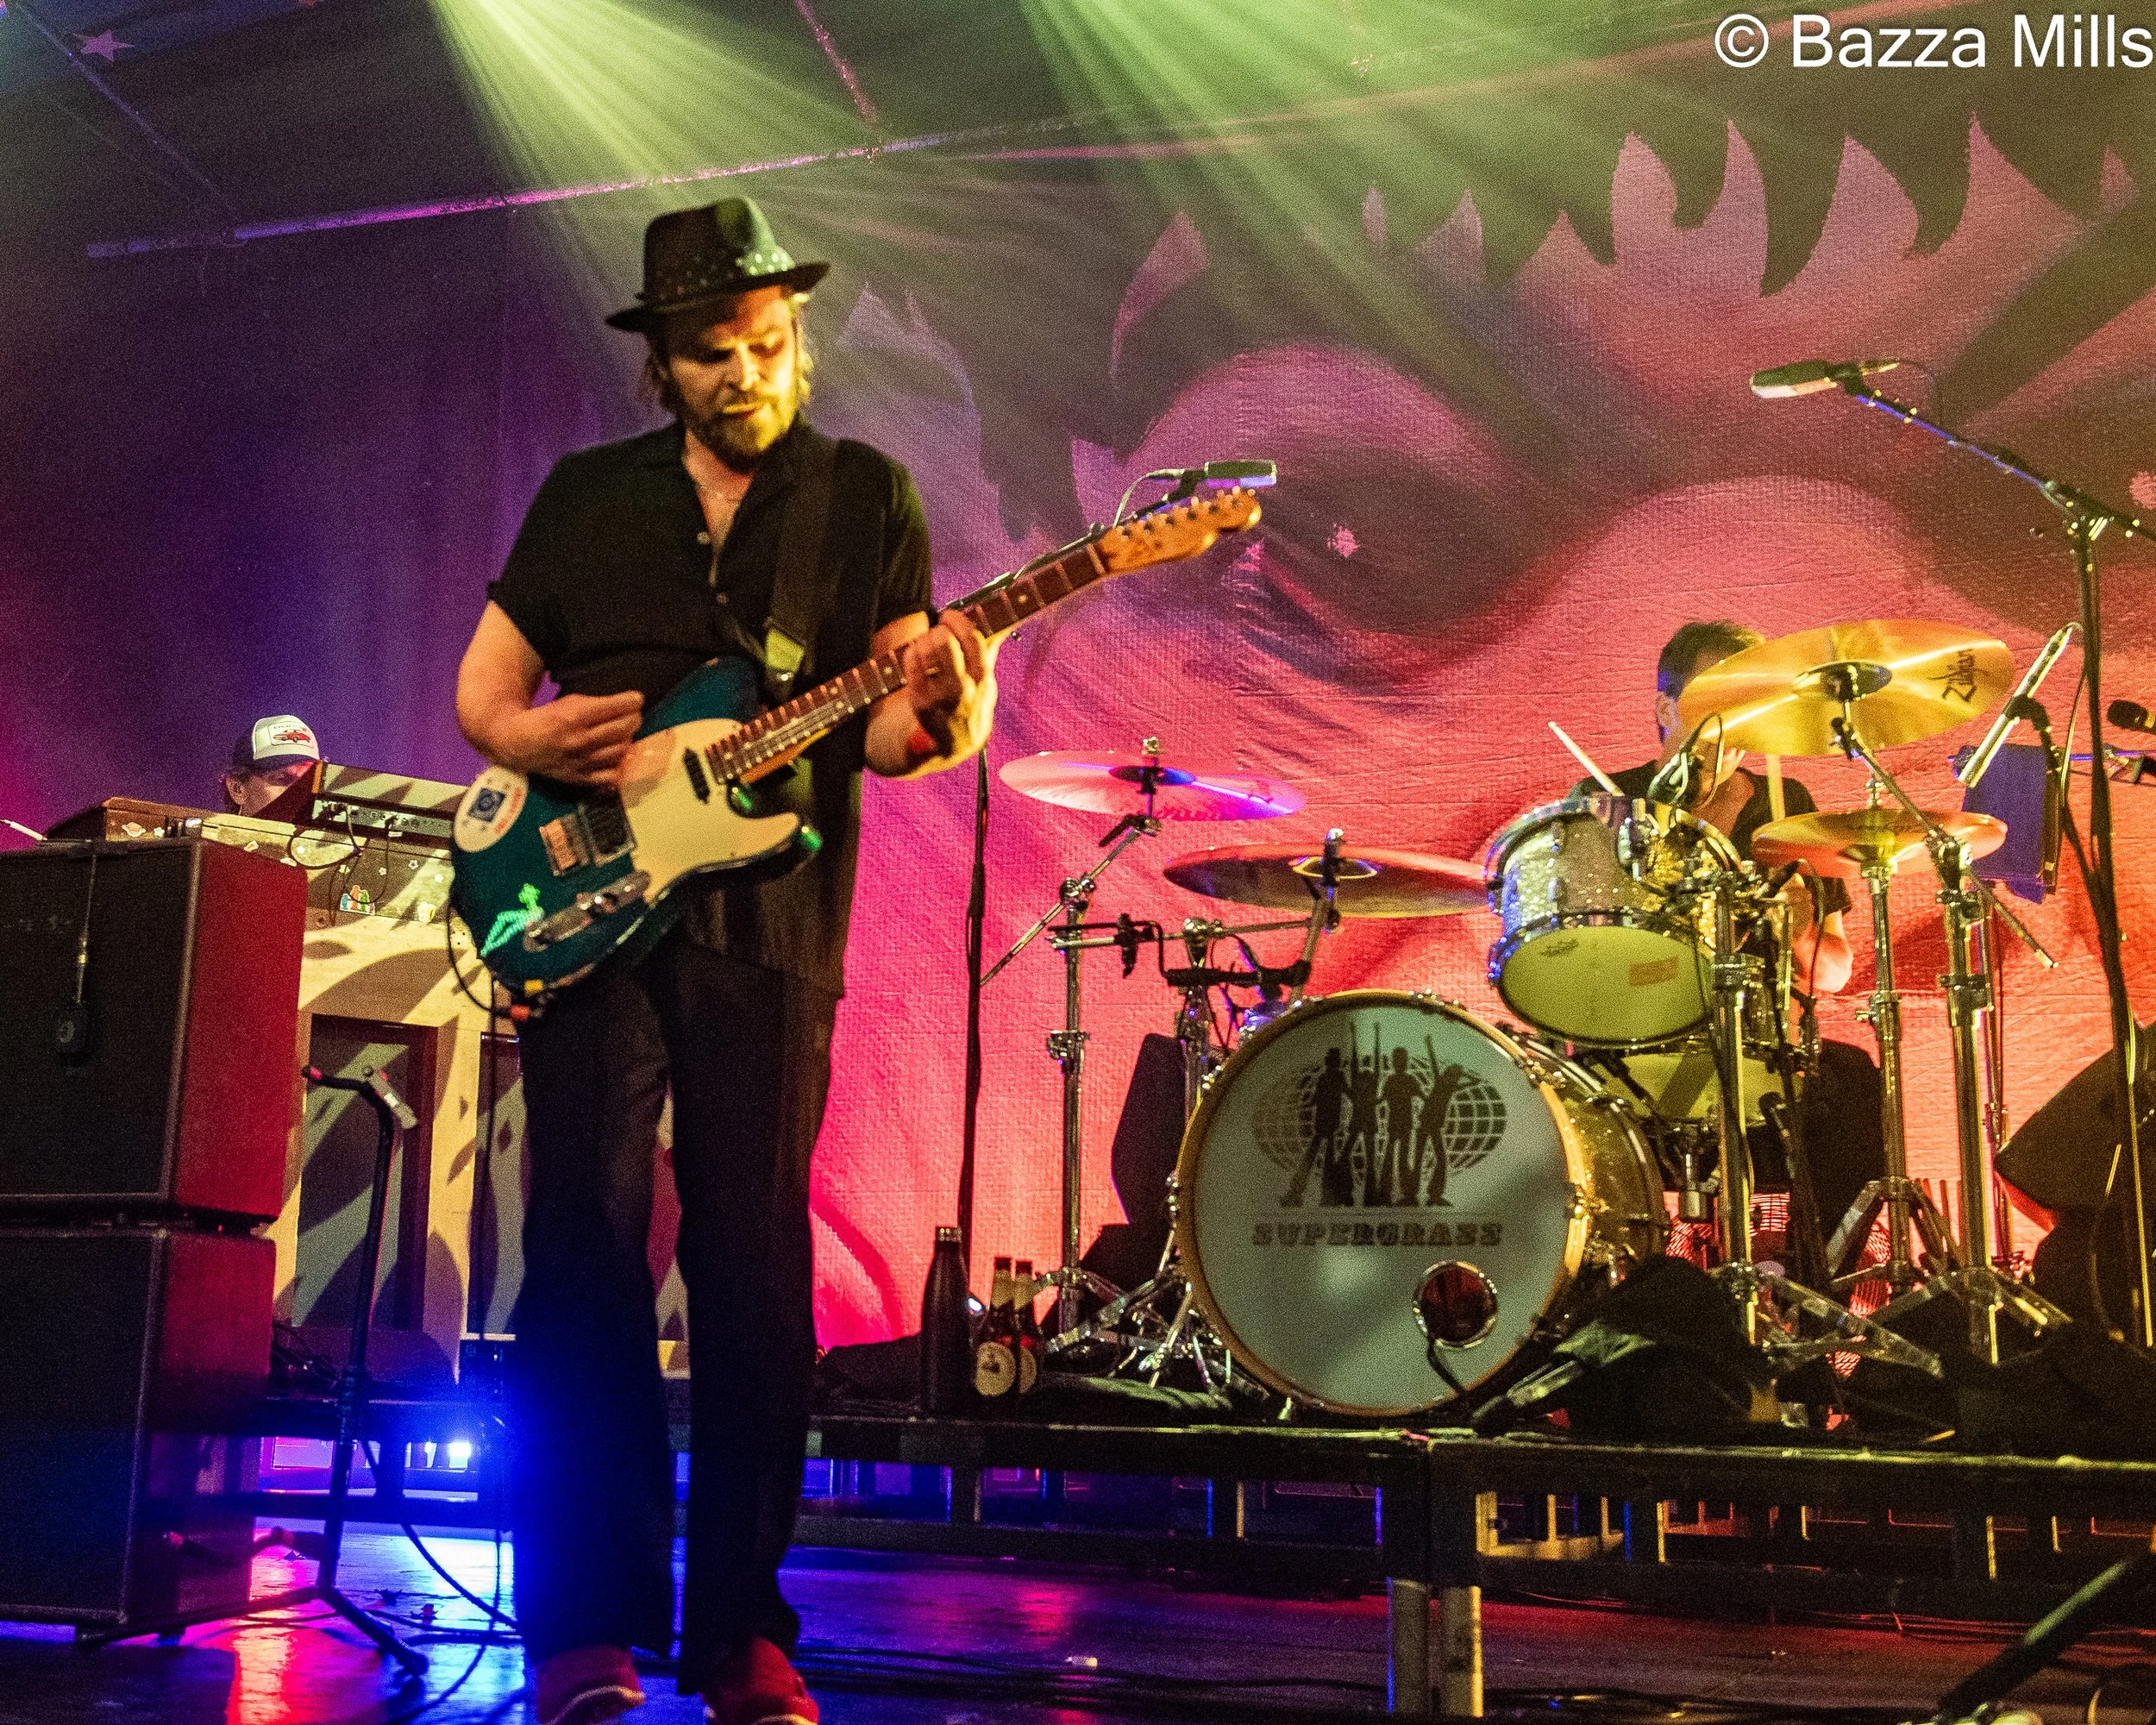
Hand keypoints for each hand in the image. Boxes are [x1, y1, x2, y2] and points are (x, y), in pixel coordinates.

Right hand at [493, 691, 643, 785]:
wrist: (517, 743)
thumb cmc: (545, 719)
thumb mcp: (566, 702)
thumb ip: (595, 704)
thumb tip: (628, 703)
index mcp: (573, 716)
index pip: (614, 708)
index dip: (632, 701)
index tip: (637, 698)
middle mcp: (578, 740)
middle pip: (623, 728)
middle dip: (634, 718)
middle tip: (634, 715)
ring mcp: (580, 761)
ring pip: (621, 750)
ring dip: (628, 739)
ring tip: (625, 733)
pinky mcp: (579, 778)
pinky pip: (611, 775)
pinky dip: (619, 766)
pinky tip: (618, 757)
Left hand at [900, 609, 997, 756]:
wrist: (956, 743)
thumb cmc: (972, 703)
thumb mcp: (987, 681)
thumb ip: (990, 650)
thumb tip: (1004, 621)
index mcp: (983, 679)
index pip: (973, 640)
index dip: (958, 621)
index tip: (949, 615)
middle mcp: (963, 688)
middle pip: (946, 643)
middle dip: (939, 630)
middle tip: (937, 631)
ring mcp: (940, 697)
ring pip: (926, 652)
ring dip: (924, 640)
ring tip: (926, 642)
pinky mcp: (920, 702)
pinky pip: (912, 666)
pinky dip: (912, 653)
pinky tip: (916, 653)